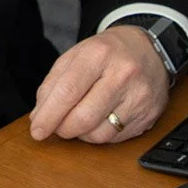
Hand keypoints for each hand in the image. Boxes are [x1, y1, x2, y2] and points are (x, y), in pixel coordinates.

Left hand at [29, 26, 170, 143]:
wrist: (150, 49)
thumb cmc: (108, 53)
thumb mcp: (76, 56)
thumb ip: (53, 84)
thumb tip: (39, 116)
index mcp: (99, 54)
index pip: (68, 91)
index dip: (49, 115)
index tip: (37, 129)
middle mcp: (122, 74)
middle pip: (83, 117)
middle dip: (63, 128)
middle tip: (57, 126)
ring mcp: (139, 96)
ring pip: (99, 134)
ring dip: (81, 134)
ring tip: (80, 119)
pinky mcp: (148, 115)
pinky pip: (115, 138)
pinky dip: (100, 134)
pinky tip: (99, 120)